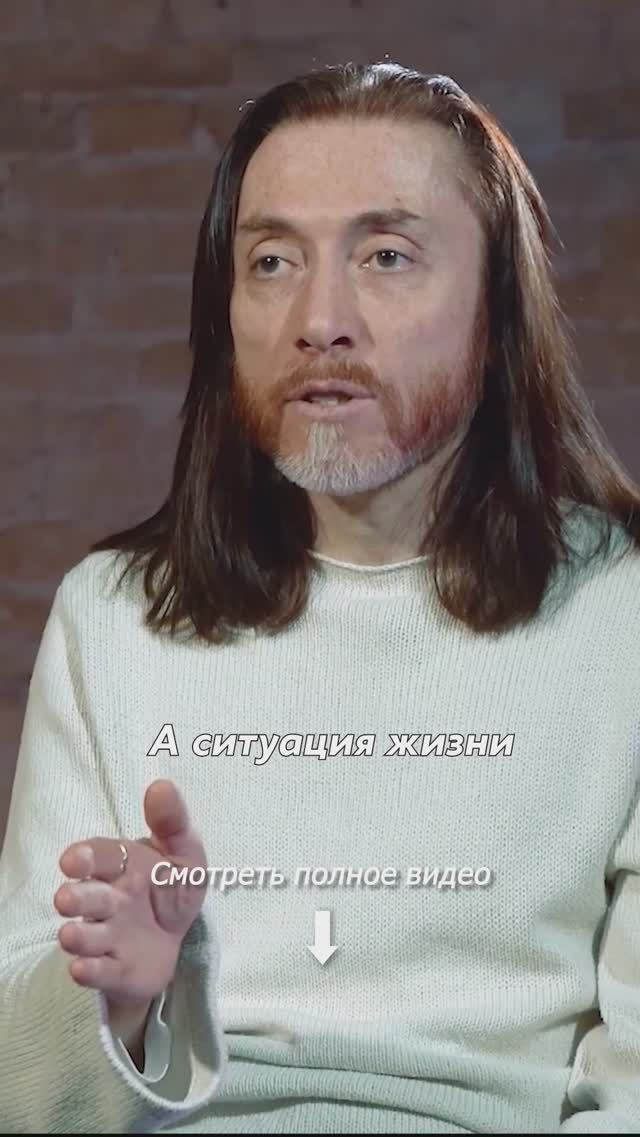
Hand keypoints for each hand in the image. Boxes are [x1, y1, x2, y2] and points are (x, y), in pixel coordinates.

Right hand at [54, 779, 208, 1007]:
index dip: (84, 857)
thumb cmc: (172, 887)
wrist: (176, 939)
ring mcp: (109, 936)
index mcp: (121, 867)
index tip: (73, 861)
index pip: (98, 856)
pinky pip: (101, 971)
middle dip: (76, 897)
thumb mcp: (185, 854)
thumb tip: (161, 786)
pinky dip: (91, 971)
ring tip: (70, 935)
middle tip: (66, 899)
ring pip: (88, 935)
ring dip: (78, 936)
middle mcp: (108, 900)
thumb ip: (173, 822)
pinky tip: (82, 968)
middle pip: (87, 897)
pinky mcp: (115, 969)